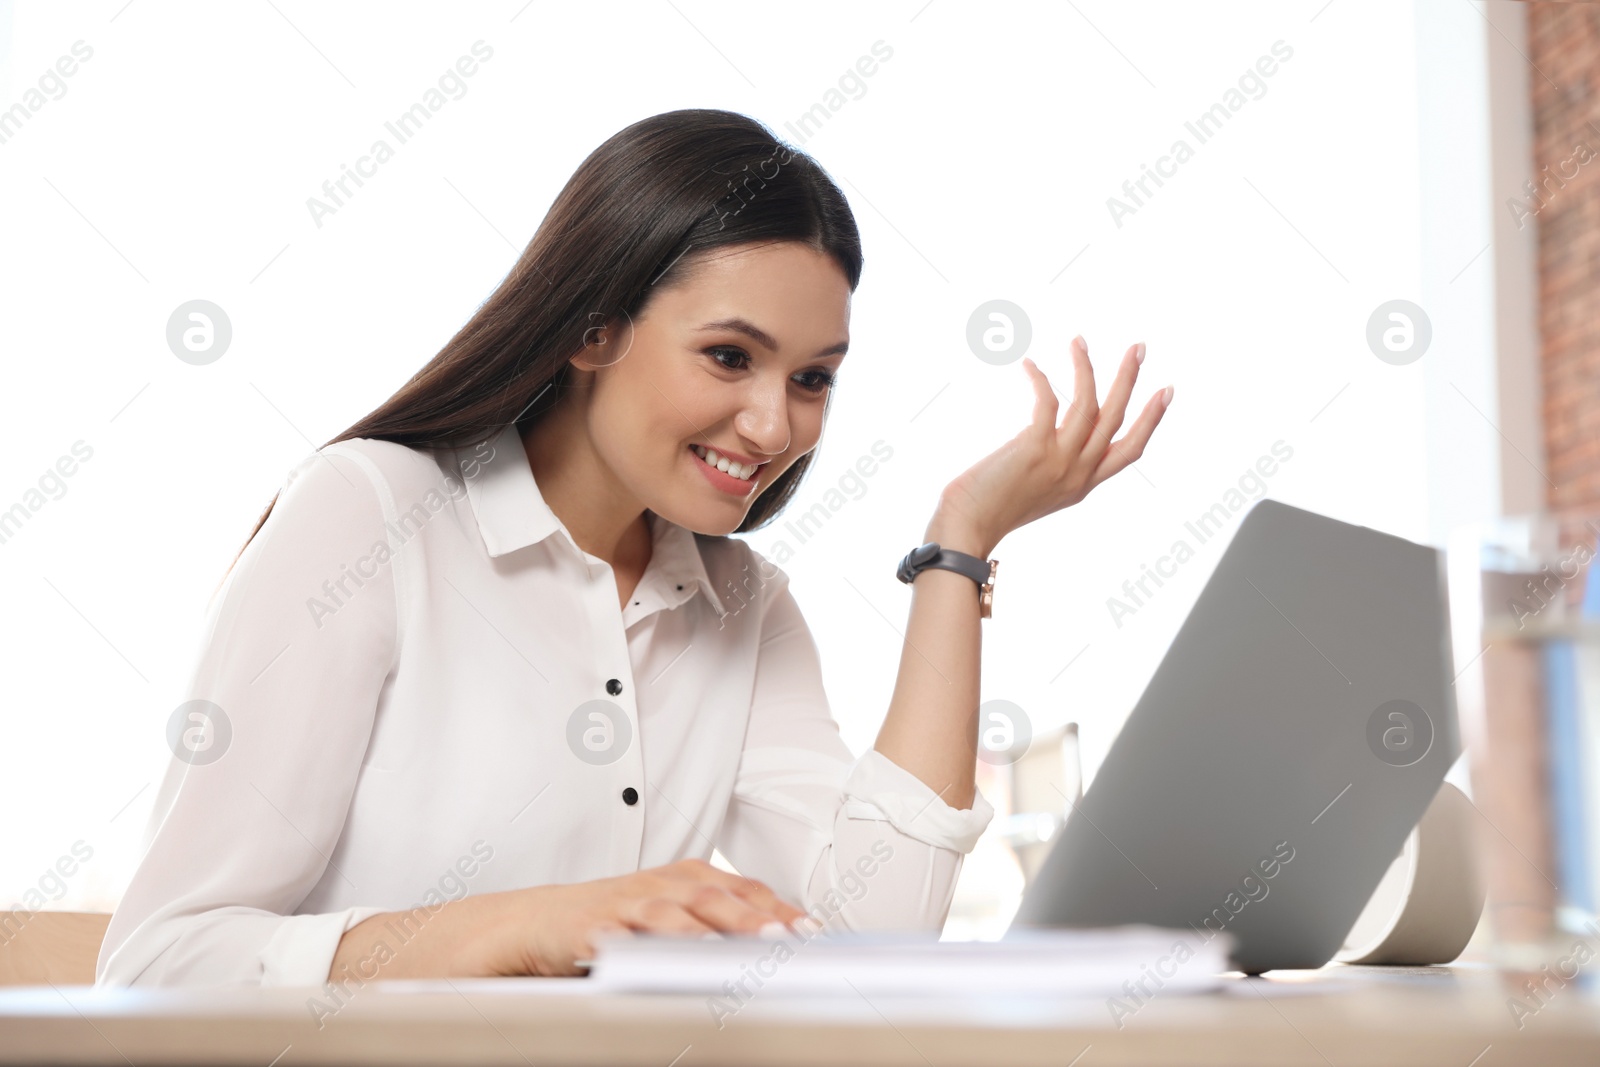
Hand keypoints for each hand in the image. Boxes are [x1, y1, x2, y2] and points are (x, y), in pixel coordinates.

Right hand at [469, 859, 811, 975]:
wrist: (540, 921)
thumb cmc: (615, 918)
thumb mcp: (671, 914)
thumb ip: (717, 925)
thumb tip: (774, 946)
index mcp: (688, 879)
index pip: (744, 889)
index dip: (778, 908)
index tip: (811, 931)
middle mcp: (663, 885)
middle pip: (716, 897)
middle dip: (754, 917)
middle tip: (786, 937)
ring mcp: (629, 903)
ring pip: (675, 912)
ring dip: (708, 929)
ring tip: (737, 947)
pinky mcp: (596, 925)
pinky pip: (624, 934)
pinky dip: (646, 944)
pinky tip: (662, 957)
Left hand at [934, 336, 1171, 551]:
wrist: (968, 525)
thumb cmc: (991, 508)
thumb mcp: (1037, 492)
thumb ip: (1054, 467)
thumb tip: (1049, 433)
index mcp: (1083, 485)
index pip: (1130, 451)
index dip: (1151, 420)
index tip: (1165, 391)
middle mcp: (1078, 473)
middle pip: (1116, 419)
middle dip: (1130, 379)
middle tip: (1139, 347)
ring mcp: (1060, 461)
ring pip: (1089, 405)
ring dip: (1086, 368)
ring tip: (1079, 341)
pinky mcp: (1036, 448)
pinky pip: (1048, 402)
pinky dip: (1040, 379)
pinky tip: (1029, 365)